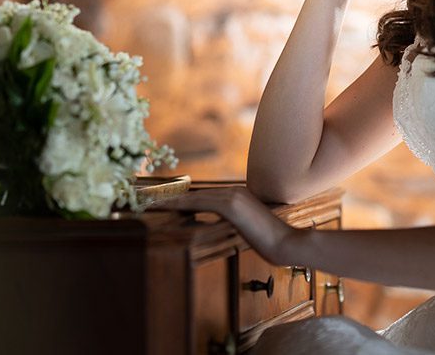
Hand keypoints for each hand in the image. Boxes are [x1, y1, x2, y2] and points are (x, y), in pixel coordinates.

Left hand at [150, 187, 296, 265]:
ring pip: (192, 196)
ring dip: (169, 199)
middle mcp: (233, 191)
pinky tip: (163, 206)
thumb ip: (234, 224)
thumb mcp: (249, 230)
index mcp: (237, 196)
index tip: (163, 201)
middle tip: (147, 198)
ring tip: (148, 201)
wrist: (287, 244)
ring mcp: (231, 196)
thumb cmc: (271, 242)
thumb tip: (221, 228)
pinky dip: (178, 204)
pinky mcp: (230, 205)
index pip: (203, 195)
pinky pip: (197, 202)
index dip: (182, 198)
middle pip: (194, 192)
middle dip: (170, 196)